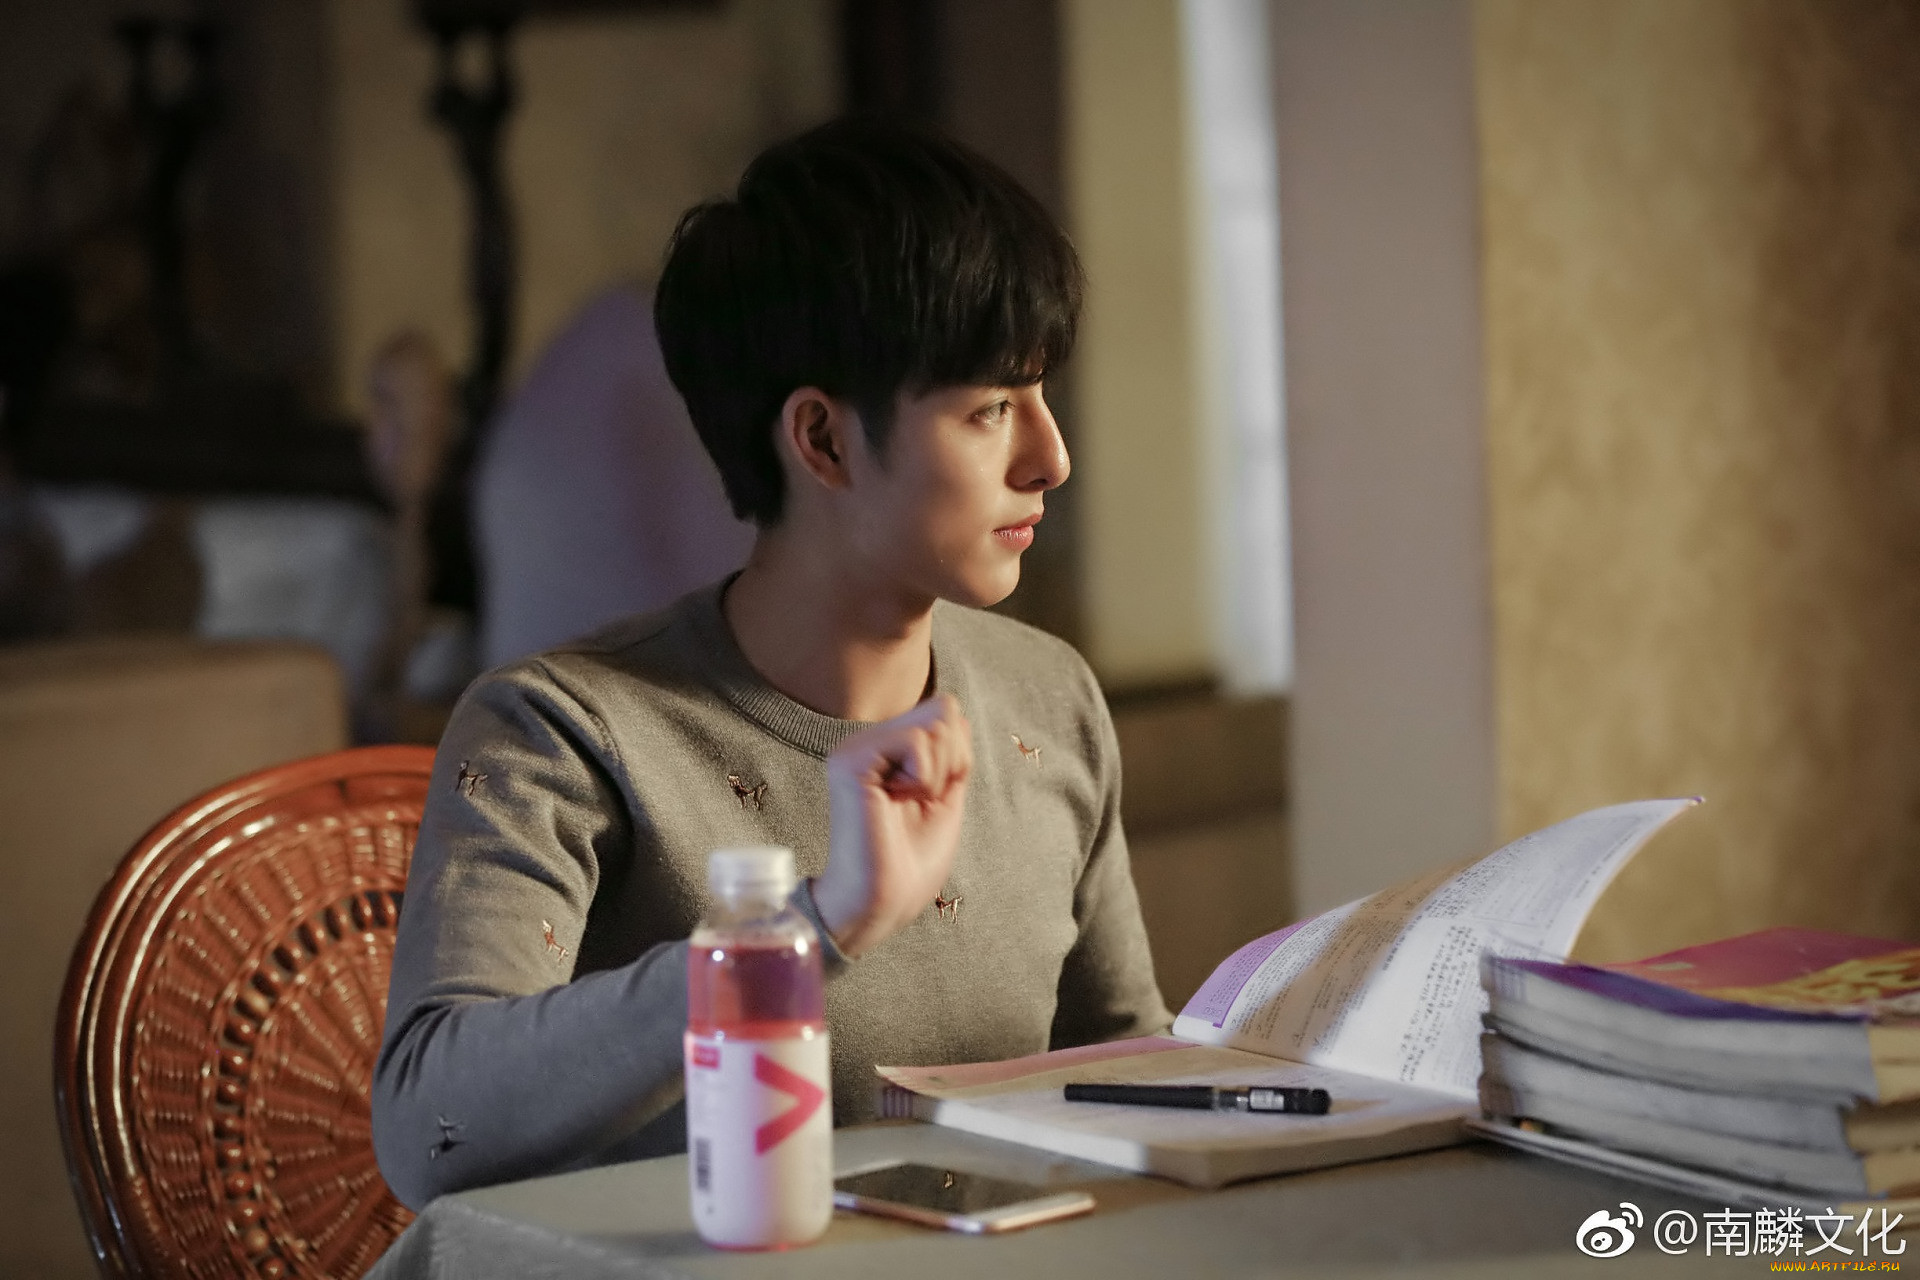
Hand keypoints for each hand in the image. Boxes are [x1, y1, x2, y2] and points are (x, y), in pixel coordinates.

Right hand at [811, 694, 972, 956]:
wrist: (881, 902)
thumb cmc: (909, 862)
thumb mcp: (945, 796)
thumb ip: (950, 754)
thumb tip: (954, 712)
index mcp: (886, 751)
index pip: (943, 712)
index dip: (958, 752)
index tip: (937, 794)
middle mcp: (867, 743)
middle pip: (943, 708)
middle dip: (954, 758)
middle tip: (925, 798)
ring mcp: (855, 749)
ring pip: (934, 722)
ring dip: (939, 773)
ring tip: (909, 802)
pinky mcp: (852, 761)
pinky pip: (916, 741)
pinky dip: (925, 776)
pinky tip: (898, 800)